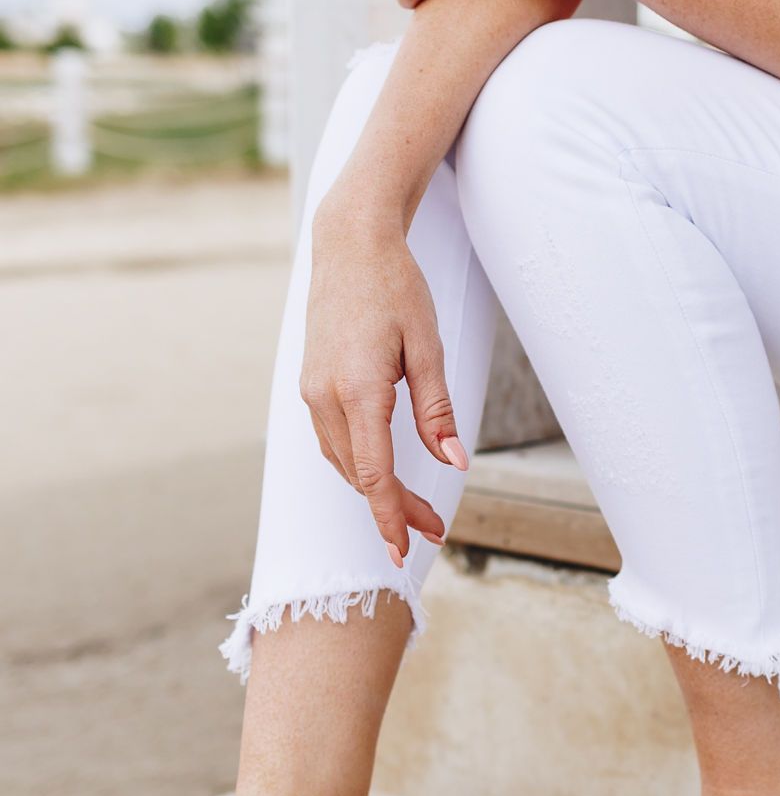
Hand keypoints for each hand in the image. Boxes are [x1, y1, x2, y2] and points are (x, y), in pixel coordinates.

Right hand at [300, 199, 467, 565]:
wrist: (349, 244)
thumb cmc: (395, 287)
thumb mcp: (427, 347)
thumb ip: (437, 410)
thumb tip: (452, 461)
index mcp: (358, 390)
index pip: (375, 474)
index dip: (391, 518)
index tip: (405, 551)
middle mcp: (325, 397)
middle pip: (361, 476)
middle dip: (395, 510)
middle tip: (435, 529)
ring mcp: (312, 392)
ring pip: (344, 463)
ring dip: (376, 492)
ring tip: (415, 510)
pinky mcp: (311, 386)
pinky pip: (334, 442)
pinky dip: (359, 467)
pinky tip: (383, 475)